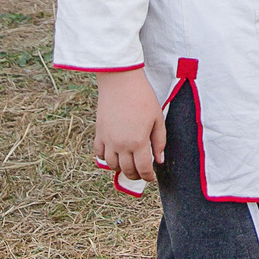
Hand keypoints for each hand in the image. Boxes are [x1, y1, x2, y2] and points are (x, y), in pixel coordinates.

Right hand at [93, 68, 166, 189]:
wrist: (120, 82)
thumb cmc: (142, 97)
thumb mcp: (157, 118)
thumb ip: (159, 141)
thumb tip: (159, 160)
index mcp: (138, 142)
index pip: (143, 169)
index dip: (148, 176)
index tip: (151, 177)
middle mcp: (121, 145)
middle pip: (127, 170)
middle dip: (136, 175)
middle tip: (141, 172)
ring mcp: (108, 140)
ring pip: (112, 165)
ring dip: (121, 168)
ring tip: (128, 164)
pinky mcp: (99, 133)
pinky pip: (99, 154)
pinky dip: (106, 158)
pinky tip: (114, 154)